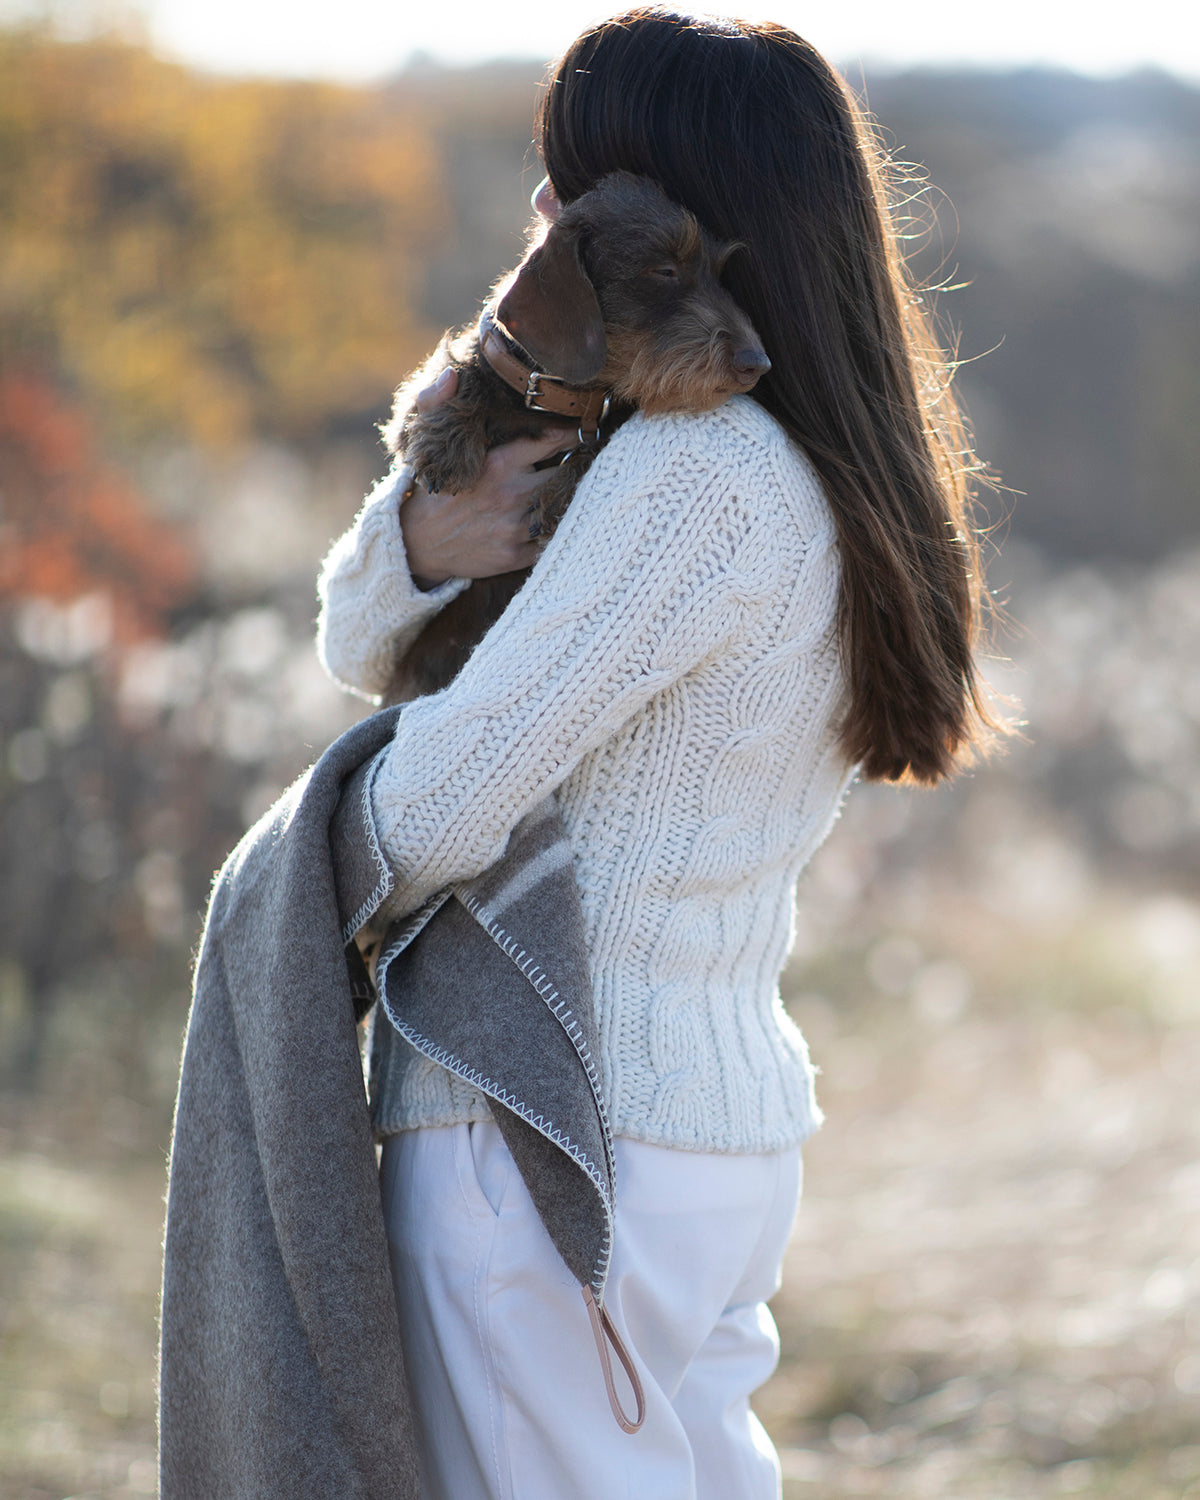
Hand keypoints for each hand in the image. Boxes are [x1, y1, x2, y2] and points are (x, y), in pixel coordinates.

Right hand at [400, 369, 576, 588]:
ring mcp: (515, 528)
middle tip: (592, 457)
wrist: (418, 546)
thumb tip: (451, 374)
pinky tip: (565, 519)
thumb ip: (437, 402)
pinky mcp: (516, 554)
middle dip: (582, 464)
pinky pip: (553, 539)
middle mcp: (511, 495)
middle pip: (567, 473)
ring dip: (575, 496)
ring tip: (586, 485)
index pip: (552, 440)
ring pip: (565, 507)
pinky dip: (561, 527)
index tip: (587, 428)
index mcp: (498, 463)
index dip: (575, 432)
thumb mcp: (431, 444)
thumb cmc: (434, 491)